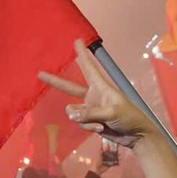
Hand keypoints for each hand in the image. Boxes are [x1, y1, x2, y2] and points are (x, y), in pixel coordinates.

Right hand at [40, 41, 155, 143]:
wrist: (136, 136)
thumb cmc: (129, 118)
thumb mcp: (112, 113)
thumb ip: (90, 113)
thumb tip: (70, 114)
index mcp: (101, 87)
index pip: (89, 68)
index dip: (83, 55)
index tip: (77, 41)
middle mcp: (93, 95)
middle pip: (70, 87)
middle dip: (56, 81)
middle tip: (40, 73)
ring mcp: (90, 109)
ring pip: (74, 112)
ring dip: (85, 119)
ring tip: (100, 124)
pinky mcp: (90, 121)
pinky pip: (80, 123)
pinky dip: (89, 127)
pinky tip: (102, 130)